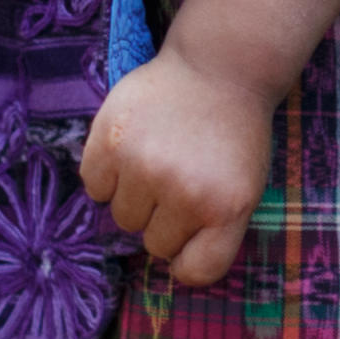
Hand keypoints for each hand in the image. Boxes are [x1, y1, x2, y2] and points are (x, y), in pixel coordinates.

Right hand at [81, 52, 272, 286]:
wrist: (219, 66)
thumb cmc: (233, 133)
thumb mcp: (245, 186)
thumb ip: (213, 230)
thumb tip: (171, 267)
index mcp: (227, 208)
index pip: (197, 272)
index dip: (189, 257)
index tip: (189, 238)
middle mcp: (185, 192)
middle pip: (155, 244)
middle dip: (164, 219)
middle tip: (179, 179)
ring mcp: (144, 167)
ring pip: (122, 218)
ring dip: (135, 197)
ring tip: (156, 159)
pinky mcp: (109, 142)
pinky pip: (94, 187)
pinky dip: (107, 174)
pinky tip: (130, 148)